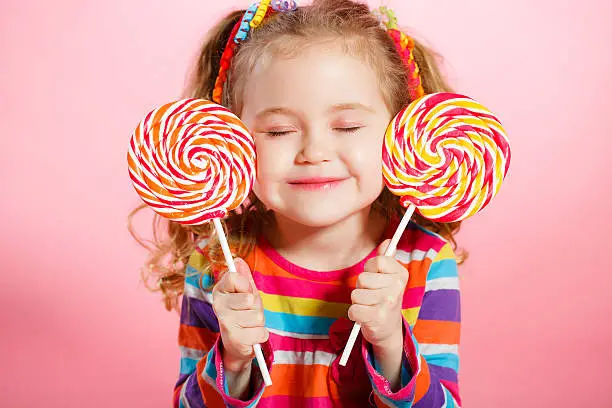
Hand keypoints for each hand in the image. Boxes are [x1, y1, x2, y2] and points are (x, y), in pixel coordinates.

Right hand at [212, 258, 267, 372]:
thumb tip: (238, 259)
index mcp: (219, 290)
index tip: (245, 292)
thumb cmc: (243, 313)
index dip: (246, 285)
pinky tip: (250, 337)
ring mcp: (225, 323)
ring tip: (250, 325)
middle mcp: (218, 306)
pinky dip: (260, 335)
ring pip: (257, 316)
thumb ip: (244, 277)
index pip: (235, 277)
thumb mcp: (246, 293)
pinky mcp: (234, 339)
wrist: (238, 343)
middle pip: (249, 298)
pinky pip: (260, 332)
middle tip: (248, 312)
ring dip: (259, 322)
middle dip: (256, 306)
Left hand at [348, 239, 407, 348]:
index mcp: (401, 274)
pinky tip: (365, 317)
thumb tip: (388, 241)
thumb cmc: (384, 300)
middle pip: (363, 278)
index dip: (371, 270)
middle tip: (372, 297)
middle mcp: (397, 287)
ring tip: (370, 307)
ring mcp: (388, 302)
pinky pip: (353, 309)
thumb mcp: (388, 278)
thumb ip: (386, 259)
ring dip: (358, 302)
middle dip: (362, 288)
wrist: (388, 330)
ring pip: (356, 294)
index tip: (377, 279)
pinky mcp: (378, 317)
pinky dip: (355, 315)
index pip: (377, 261)